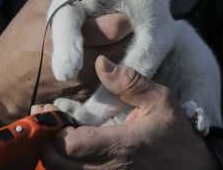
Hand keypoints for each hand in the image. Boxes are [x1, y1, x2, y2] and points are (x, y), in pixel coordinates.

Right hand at [0, 0, 132, 121]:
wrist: (2, 86)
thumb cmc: (17, 42)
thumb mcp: (34, 7)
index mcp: (67, 36)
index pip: (115, 25)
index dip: (121, 13)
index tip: (118, 5)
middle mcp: (83, 63)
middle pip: (126, 43)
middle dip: (126, 29)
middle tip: (119, 18)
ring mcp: (87, 83)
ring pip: (123, 60)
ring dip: (121, 46)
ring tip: (110, 35)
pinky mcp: (88, 96)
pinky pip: (113, 77)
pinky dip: (113, 64)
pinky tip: (102, 53)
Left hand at [39, 56, 218, 169]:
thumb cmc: (177, 135)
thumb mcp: (161, 101)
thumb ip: (130, 82)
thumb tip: (100, 63)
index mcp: (122, 147)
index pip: (72, 145)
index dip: (52, 131)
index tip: (47, 113)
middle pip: (59, 166)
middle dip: (46, 146)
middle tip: (45, 125)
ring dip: (54, 159)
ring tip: (52, 138)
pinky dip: (68, 167)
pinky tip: (68, 153)